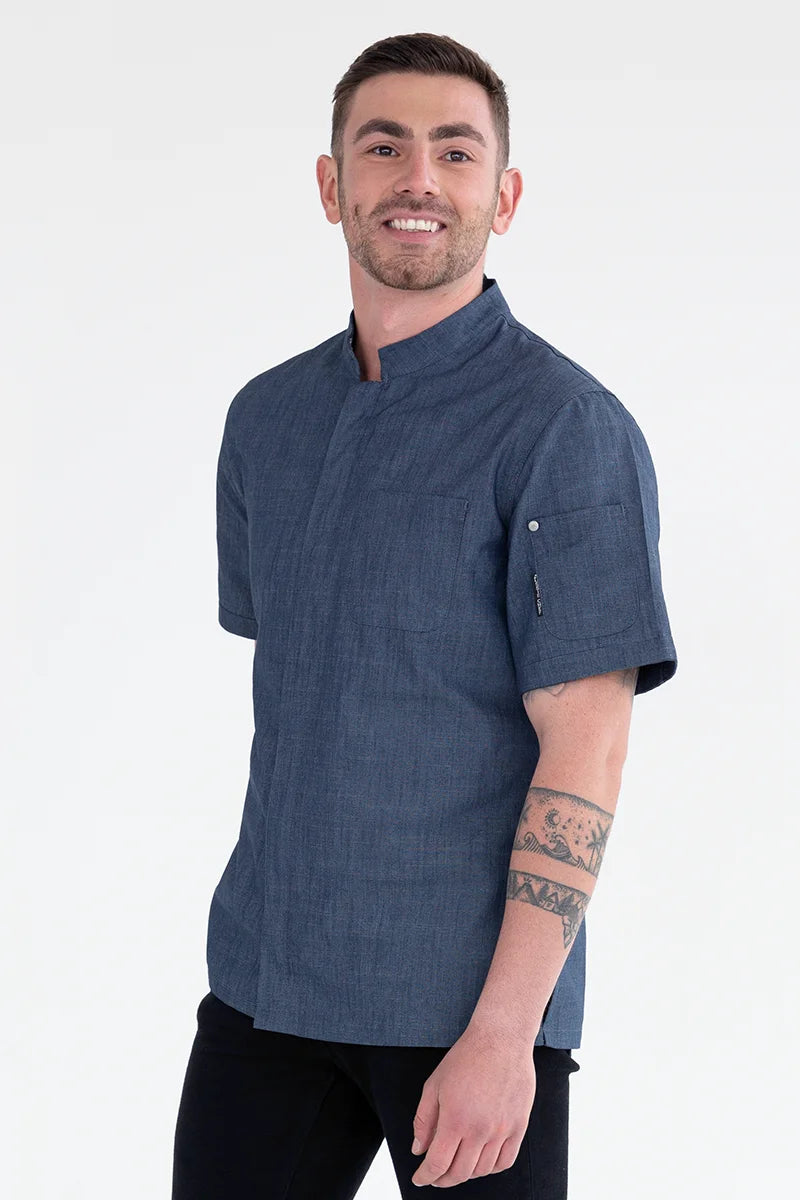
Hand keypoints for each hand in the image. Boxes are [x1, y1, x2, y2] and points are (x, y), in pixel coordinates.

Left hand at [409, 1021, 535, 1187]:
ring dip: (466, 1174)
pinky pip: (505, 1161)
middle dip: (443, 1179)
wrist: (500, 1040)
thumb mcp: (434, 1085)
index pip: (438, 1163)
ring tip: (457, 1165)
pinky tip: (481, 1161)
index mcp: (455, 1119)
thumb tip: (419, 1150)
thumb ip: (424, 1120)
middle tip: (435, 1176)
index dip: (425, 1176)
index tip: (420, 1178)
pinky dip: (491, 1168)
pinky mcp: (518, 1126)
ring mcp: (501, 1130)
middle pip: (459, 1173)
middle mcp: (479, 1130)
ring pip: (482, 1170)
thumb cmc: (466, 1058)